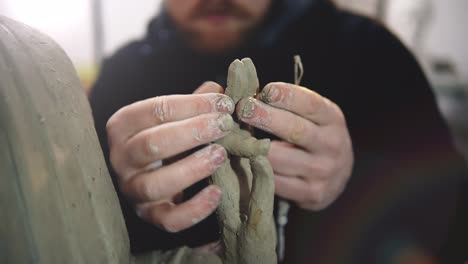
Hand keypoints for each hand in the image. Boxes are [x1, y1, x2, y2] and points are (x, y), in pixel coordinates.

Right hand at [106, 82, 234, 231]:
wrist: (156, 172)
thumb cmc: (168, 137)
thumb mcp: (176, 117)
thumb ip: (195, 104)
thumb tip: (219, 90)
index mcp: (123, 126)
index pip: (154, 110)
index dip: (192, 105)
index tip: (224, 104)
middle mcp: (121, 158)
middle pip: (150, 144)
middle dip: (192, 132)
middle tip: (225, 125)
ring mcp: (132, 189)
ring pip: (155, 184)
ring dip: (192, 168)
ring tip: (221, 154)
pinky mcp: (149, 215)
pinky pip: (168, 219)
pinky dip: (194, 209)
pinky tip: (216, 192)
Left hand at [237, 82, 353, 209]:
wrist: (337, 175)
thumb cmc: (312, 135)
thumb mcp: (309, 116)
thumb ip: (284, 103)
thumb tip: (243, 88)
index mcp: (332, 119)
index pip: (310, 104)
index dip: (286, 96)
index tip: (263, 90)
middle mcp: (332, 145)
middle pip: (295, 130)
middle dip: (266, 117)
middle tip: (242, 109)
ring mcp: (323, 171)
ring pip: (280, 159)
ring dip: (254, 147)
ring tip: (234, 136)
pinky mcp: (312, 193)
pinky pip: (277, 182)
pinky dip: (258, 170)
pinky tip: (243, 160)